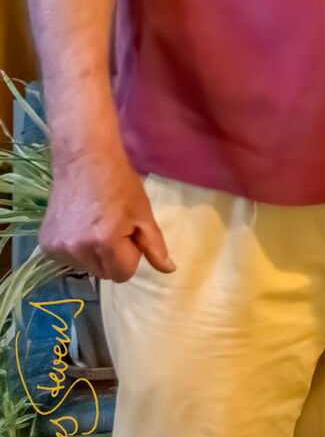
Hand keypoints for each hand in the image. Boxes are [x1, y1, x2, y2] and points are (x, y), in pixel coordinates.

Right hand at [40, 143, 174, 282]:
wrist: (85, 161)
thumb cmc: (120, 185)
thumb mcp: (143, 214)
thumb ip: (154, 246)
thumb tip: (169, 270)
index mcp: (105, 242)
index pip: (123, 274)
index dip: (130, 256)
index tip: (128, 234)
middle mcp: (77, 250)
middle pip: (103, 273)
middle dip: (113, 257)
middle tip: (114, 228)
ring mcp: (57, 248)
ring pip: (85, 267)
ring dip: (94, 254)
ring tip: (96, 225)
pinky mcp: (45, 243)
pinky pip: (68, 259)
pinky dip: (77, 249)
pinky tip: (80, 226)